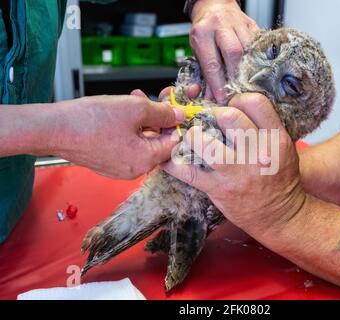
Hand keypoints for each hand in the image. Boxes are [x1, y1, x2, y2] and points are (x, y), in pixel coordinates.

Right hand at [50, 90, 185, 179]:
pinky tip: (121, 109)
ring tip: (134, 97)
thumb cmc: (92, 120)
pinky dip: (128, 127)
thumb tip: (178, 115)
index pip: (173, 143)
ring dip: (142, 118)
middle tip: (152, 97)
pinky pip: (125, 143)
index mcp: (145, 161)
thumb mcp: (135, 109)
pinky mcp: (106, 161)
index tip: (173, 107)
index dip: (175, 123)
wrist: (54, 129)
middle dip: (156, 117)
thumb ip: (162, 113)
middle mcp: (134, 169)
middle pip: (156, 141)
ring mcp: (118, 167)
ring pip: (140, 140)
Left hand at [161, 93, 304, 237]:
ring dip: (193, 135)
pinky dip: (173, 163)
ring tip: (194, 136)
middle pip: (228, 116)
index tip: (232, 106)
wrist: (279, 215)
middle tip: (210, 120)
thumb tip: (235, 105)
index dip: (238, 99)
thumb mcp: (284, 148)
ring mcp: (235, 171)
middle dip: (214, 113)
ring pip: (204, 141)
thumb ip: (264, 127)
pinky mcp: (218, 188)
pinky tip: (168, 157)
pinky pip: (188, 171)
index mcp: (275, 139)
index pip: (254, 102)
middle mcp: (256, 152)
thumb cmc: (280, 178)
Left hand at [190, 0, 259, 102]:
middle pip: (233, 53)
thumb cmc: (206, 32)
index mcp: (202, 33)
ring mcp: (238, 23)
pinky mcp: (252, 24)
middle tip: (237, 90)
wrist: (214, 7)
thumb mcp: (198, 52)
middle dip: (236, 75)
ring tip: (247, 81)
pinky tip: (255, 68)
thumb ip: (205, 74)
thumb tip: (212, 97)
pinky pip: (258, 44)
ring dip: (249, 68)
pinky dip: (258, 58)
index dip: (218, 84)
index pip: (212, 64)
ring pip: (249, 49)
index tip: (222, 98)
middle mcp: (220, 25)